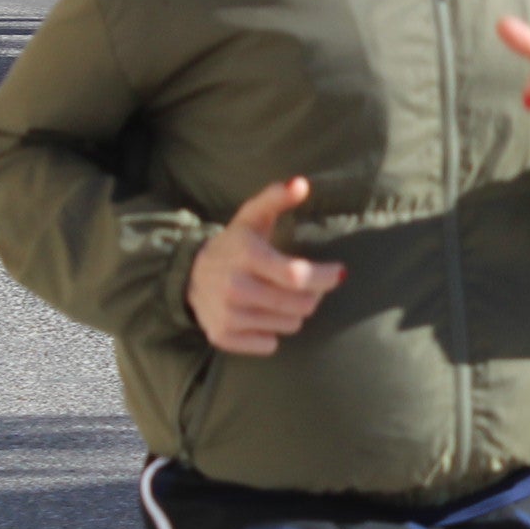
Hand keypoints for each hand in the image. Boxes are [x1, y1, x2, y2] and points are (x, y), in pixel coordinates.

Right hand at [188, 176, 345, 355]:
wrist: (189, 276)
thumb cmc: (234, 245)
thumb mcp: (251, 217)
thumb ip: (276, 198)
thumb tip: (302, 184)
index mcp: (247, 255)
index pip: (296, 276)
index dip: (324, 277)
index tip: (340, 273)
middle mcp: (235, 287)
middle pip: (299, 305)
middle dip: (312, 296)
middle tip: (306, 286)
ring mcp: (227, 314)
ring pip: (289, 325)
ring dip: (292, 313)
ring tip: (279, 298)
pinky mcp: (222, 336)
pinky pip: (269, 344)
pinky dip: (271, 332)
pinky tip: (260, 315)